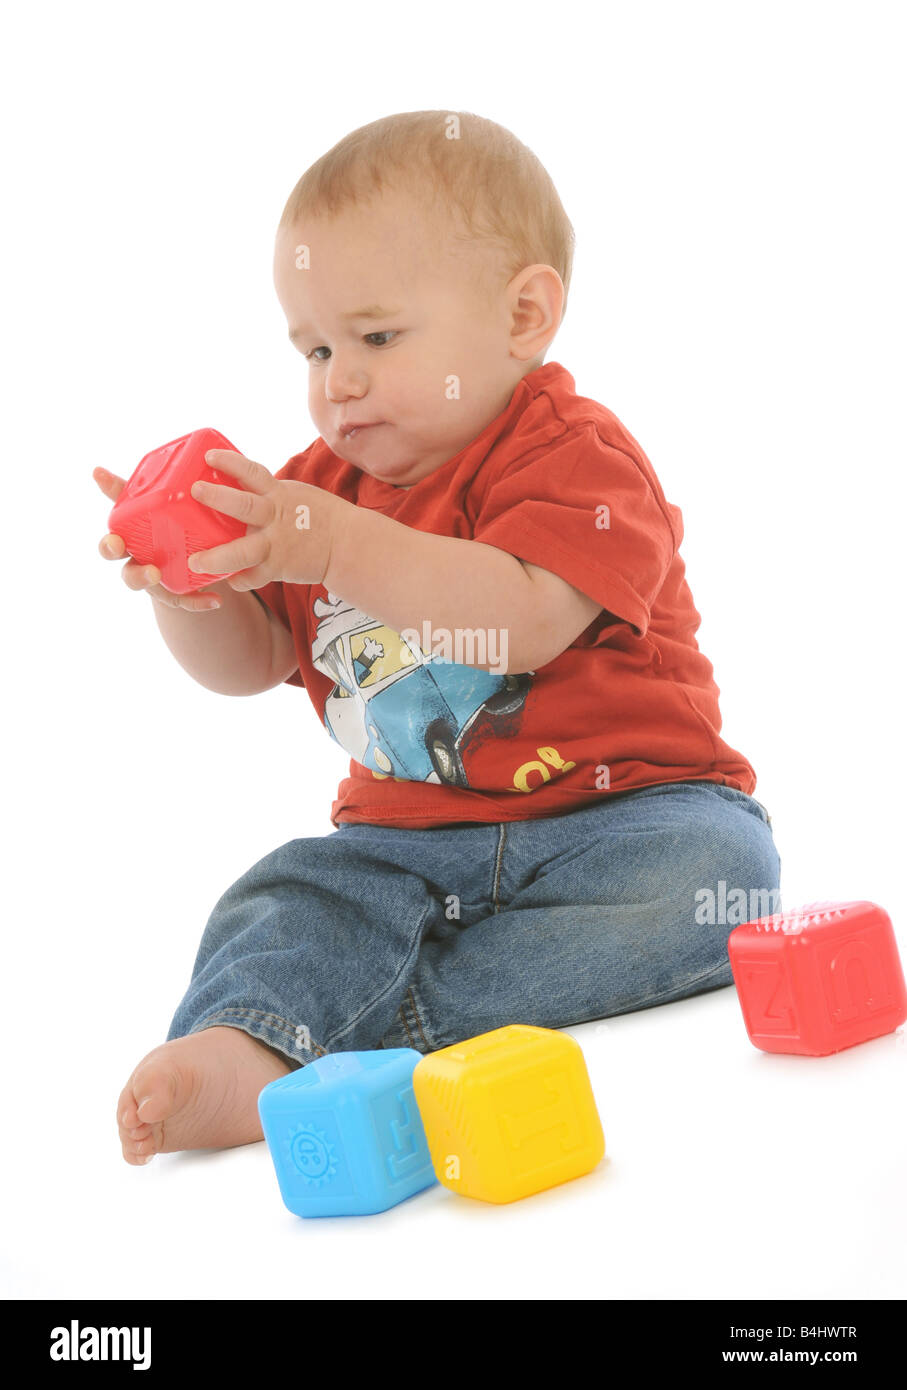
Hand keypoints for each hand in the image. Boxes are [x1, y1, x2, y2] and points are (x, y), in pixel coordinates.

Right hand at [93, 466, 222, 610]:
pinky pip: (186, 599)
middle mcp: (139, 564)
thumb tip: (96, 470)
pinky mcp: (177, 591)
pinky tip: (215, 600)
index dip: (110, 547)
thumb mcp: (143, 502)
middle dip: (137, 576)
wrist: (181, 542)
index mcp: (128, 543)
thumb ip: (126, 489)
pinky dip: (199, 601)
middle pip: (129, 576)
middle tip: (152, 572)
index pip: (111, 548)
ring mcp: (158, 581)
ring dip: (177, 593)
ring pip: (156, 591)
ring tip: (189, 588)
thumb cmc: (154, 518)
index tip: (117, 542)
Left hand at [185, 449, 342, 588]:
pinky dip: (242, 580)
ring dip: (217, 557)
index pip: (251, 472)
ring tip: (196, 562)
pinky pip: (255, 578)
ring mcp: (276, 544)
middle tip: (195, 491)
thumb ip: (267, 492)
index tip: (208, 457)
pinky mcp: (279, 568)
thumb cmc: (318, 516)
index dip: (229, 462)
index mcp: (279, 494)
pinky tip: (231, 581)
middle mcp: (275, 517)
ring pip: (242, 551)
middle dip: (217, 497)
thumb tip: (235, 484)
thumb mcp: (294, 494)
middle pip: (242, 505)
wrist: (347, 544)